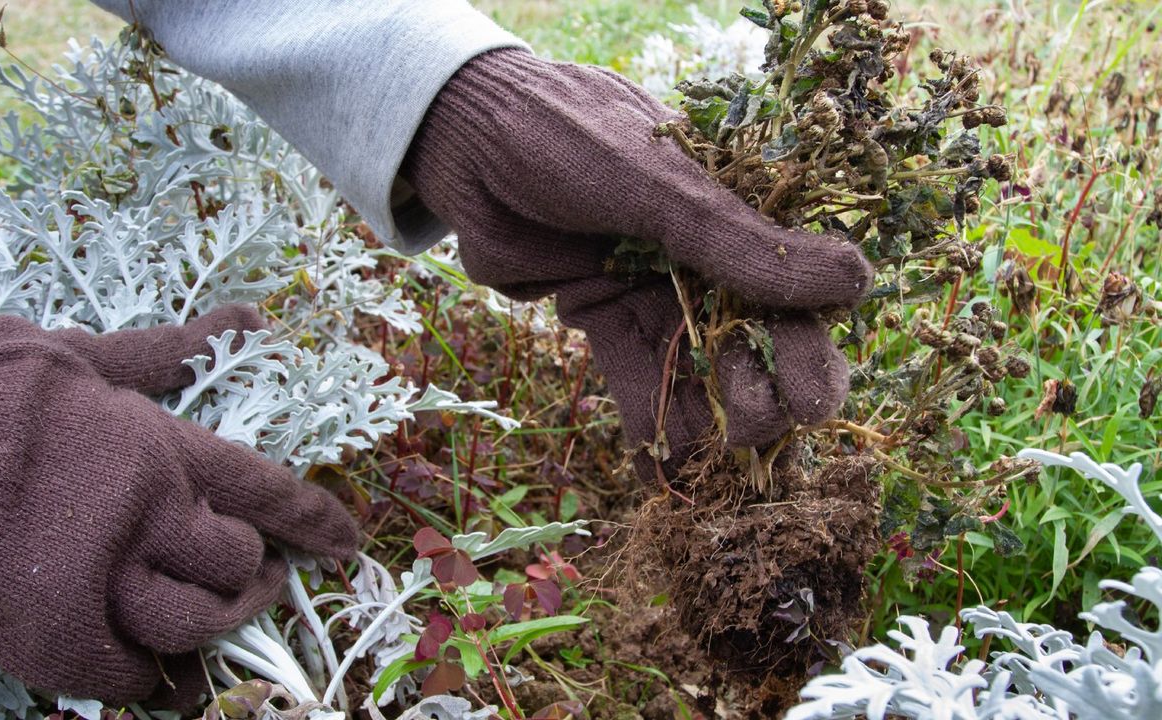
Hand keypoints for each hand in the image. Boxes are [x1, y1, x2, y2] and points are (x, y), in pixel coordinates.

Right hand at [0, 306, 357, 704]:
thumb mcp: (85, 354)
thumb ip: (170, 351)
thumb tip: (244, 318)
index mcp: (157, 448)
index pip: (262, 490)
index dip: (313, 519)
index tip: (345, 541)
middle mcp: (142, 516)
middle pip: (235, 565)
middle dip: (256, 573)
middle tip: (261, 575)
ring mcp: (98, 579)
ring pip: (193, 622)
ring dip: (215, 622)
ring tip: (217, 611)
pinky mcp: (50, 632)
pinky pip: (127, 674)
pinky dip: (148, 673)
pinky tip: (151, 658)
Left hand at [404, 50, 872, 477]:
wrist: (463, 139)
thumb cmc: (567, 138)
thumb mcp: (658, 187)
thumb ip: (741, 244)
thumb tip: (856, 283)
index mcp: (735, 214)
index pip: (794, 292)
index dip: (808, 351)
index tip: (810, 401)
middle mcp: (703, 257)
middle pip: (755, 341)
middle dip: (764, 393)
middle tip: (756, 430)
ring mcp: (653, 288)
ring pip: (699, 368)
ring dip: (711, 415)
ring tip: (709, 451)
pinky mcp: (602, 315)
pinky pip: (636, 378)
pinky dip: (650, 425)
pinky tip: (658, 470)